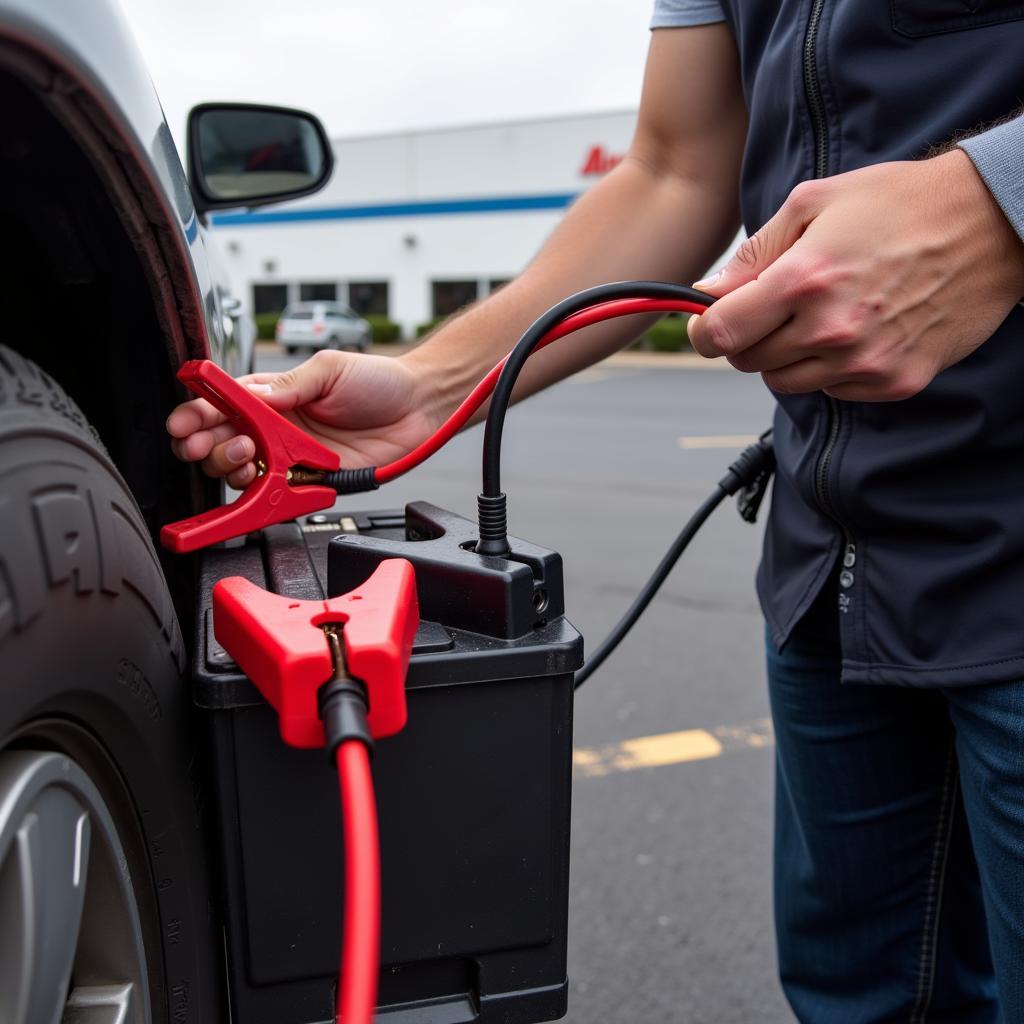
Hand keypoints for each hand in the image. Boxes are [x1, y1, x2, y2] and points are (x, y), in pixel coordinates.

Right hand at [166, 350, 445, 488]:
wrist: (419, 406)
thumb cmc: (378, 381)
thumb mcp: (329, 370)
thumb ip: (289, 385)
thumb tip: (253, 396)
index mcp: (272, 396)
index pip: (221, 405)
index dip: (197, 414)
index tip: (184, 422)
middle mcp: (276, 429)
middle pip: (220, 442)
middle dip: (203, 444)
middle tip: (205, 442)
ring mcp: (290, 458)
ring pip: (240, 473)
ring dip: (228, 466)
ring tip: (244, 454)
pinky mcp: (310, 483)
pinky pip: (275, 497)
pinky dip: (259, 496)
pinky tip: (258, 484)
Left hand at [686, 150, 1023, 400]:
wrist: (992, 223)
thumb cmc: (901, 203)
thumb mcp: (815, 202)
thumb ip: (753, 252)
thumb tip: (707, 292)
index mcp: (803, 281)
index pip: (718, 333)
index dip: (703, 329)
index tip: (708, 322)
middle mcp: (831, 330)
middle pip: (748, 362)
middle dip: (748, 336)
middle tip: (774, 307)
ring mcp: (864, 362)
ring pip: (786, 382)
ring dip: (787, 355)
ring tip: (820, 314)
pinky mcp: (893, 382)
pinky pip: (832, 391)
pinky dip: (830, 368)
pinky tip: (856, 330)